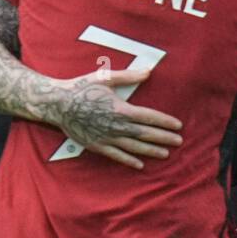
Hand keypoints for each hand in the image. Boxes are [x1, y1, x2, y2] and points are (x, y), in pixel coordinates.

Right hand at [44, 68, 184, 169]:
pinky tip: (140, 165)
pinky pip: (116, 156)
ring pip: (134, 147)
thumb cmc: (82, 88)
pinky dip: (129, 160)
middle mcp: (116, 126)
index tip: (178, 125)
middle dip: (164, 138)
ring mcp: (106, 138)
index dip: (165, 122)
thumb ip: (129, 76)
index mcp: (121, 109)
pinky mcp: (97, 145)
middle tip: (179, 141)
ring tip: (166, 154)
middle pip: (145, 134)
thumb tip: (149, 72)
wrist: (57, 104)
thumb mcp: (106, 78)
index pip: (149, 117)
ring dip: (151, 151)